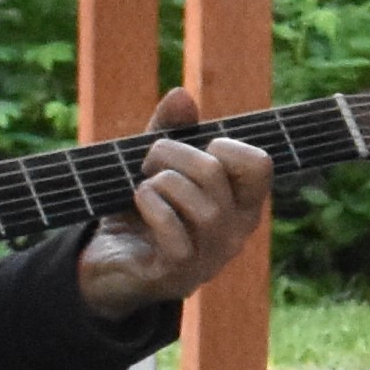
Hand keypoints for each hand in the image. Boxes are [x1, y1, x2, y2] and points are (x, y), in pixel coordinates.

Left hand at [76, 86, 273, 315]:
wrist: (110, 265)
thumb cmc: (142, 212)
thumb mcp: (155, 167)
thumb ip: (169, 130)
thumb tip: (182, 94)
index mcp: (242, 205)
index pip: (259, 164)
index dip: (223, 145)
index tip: (196, 150)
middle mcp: (235, 233)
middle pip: (215, 173)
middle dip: (173, 154)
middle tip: (149, 162)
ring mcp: (211, 258)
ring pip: (203, 207)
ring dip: (161, 183)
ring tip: (144, 187)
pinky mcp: (181, 275)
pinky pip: (174, 231)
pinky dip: (151, 205)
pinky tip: (139, 202)